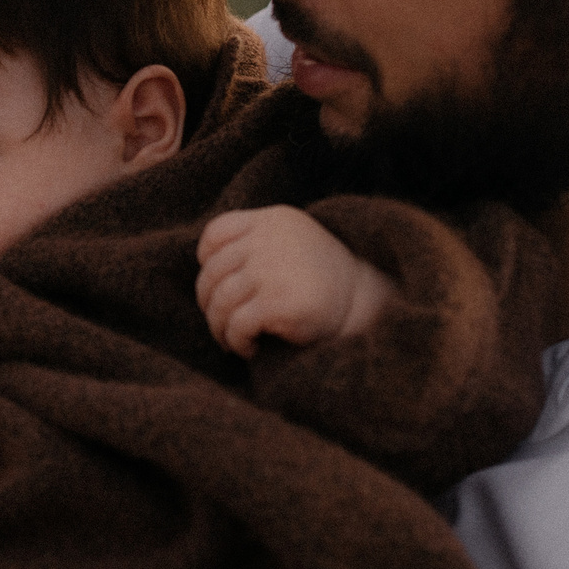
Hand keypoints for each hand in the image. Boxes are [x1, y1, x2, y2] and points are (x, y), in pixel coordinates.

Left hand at [194, 205, 392, 356]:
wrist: (363, 301)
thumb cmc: (320, 277)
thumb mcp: (290, 242)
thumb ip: (255, 242)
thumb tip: (205, 270)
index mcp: (271, 220)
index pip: (216, 233)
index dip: (206, 262)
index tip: (218, 285)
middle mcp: (267, 240)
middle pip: (212, 272)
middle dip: (209, 303)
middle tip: (221, 323)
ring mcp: (270, 269)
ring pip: (220, 301)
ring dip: (219, 327)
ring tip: (232, 340)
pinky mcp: (277, 302)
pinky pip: (236, 325)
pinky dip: (236, 341)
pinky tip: (250, 348)